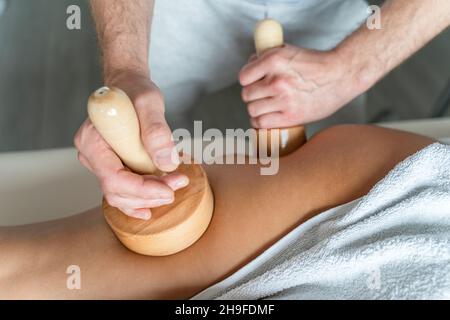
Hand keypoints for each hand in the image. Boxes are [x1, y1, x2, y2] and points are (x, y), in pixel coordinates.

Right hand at [75, 72, 187, 219]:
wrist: (129, 87)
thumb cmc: (135, 90)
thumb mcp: (149, 103)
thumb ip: (157, 131)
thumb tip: (168, 163)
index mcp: (91, 140)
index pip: (114, 178)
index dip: (143, 189)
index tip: (170, 189)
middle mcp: (90, 155)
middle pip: (117, 191)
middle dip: (150, 195)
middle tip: (179, 184)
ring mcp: (99, 163)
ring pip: (120, 195)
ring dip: (148, 199)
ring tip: (173, 189)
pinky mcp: (111, 166)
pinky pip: (121, 192)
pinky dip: (137, 201)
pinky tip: (150, 209)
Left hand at [239, 45, 367, 127]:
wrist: (341, 76)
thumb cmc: (316, 64)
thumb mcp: (289, 52)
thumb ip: (268, 58)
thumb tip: (250, 66)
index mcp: (274, 60)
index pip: (243, 77)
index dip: (248, 80)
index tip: (254, 82)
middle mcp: (277, 80)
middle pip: (247, 95)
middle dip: (253, 95)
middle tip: (263, 95)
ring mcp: (284, 99)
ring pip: (252, 110)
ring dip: (257, 110)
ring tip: (266, 107)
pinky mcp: (291, 116)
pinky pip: (262, 123)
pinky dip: (260, 122)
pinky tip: (266, 118)